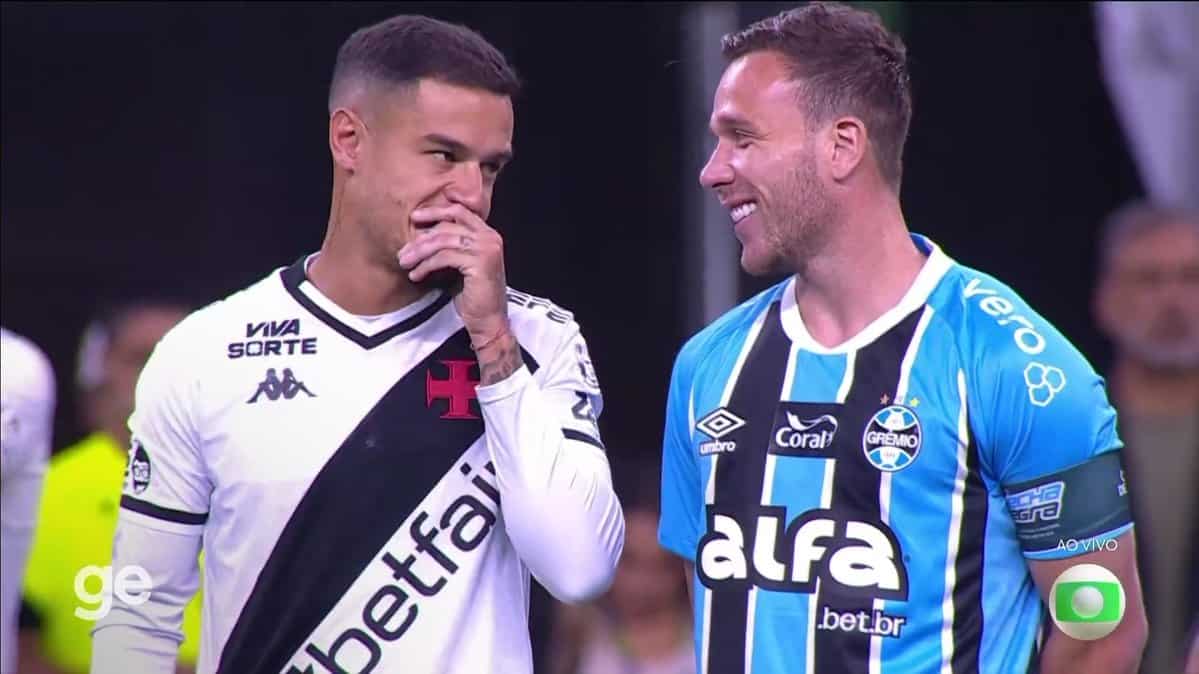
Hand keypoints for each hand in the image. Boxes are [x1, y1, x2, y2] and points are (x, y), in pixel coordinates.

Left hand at [398, 204, 508, 343]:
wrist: (487, 321)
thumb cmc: (472, 296)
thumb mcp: (460, 265)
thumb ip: (449, 246)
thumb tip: (421, 234)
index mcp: (486, 234)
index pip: (458, 212)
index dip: (435, 211)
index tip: (414, 218)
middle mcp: (489, 237)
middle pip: (447, 226)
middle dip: (421, 238)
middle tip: (403, 251)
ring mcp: (486, 249)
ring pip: (443, 240)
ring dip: (419, 252)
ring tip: (404, 263)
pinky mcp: (480, 263)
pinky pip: (444, 257)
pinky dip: (426, 265)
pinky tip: (416, 275)